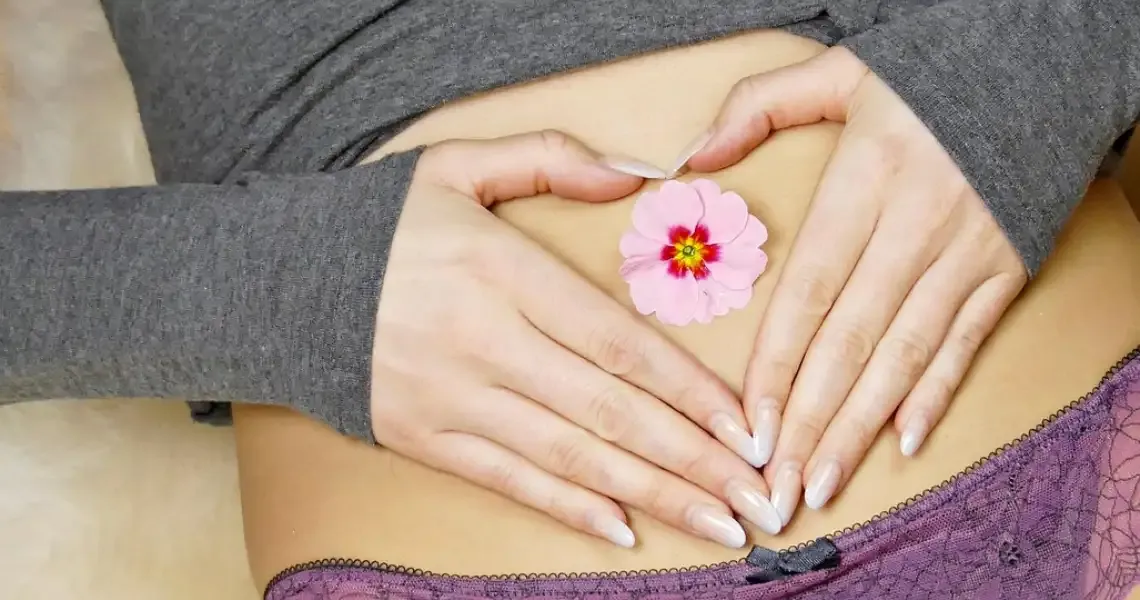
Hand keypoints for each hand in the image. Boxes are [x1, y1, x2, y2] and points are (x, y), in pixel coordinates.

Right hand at [371, 130, 783, 547]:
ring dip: (651, 494)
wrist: (275, 282)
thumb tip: (635, 175)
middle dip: (693, 459)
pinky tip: (623, 529)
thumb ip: (548, 161)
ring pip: (569, 456)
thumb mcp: (456, 165)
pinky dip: (568, 509)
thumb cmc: (380, 225)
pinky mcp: (423, 437)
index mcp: (502, 272)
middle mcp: (483, 341)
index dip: (690, 390)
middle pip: (608, 411)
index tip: (745, 426)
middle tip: (757, 497)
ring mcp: (452, 398)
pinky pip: (508, 480)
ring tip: (717, 524)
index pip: (618, 343)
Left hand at [681, 48, 1026, 524]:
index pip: (810, 291)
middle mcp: (914, 228)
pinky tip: (904, 443)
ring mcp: (964, 255)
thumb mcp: (840, 70)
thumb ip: (759, 105)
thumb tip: (694, 155)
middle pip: (851, 339)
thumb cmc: (927, 74)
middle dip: (809, 419)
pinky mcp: (1003, 271)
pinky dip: (935, 393)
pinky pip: (964, 342)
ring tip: (823, 483)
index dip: (777, 363)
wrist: (1040, 64)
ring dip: (860, 426)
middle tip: (777, 485)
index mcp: (866, 181)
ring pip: (904, 355)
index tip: (748, 423)